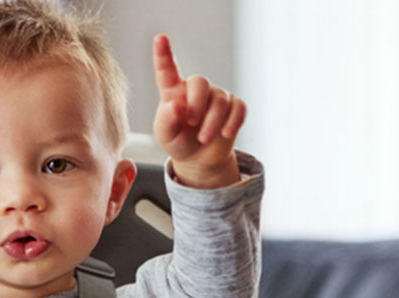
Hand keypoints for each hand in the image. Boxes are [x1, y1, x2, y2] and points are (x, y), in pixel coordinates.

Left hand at [152, 34, 245, 188]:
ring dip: (212, 123)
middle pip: (200, 82)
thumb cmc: (177, 142)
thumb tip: (174, 105)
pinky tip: (225, 134)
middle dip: (197, 105)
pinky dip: (233, 122)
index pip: (167, 70)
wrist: (199, 158)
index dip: (163, 54)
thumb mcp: (165, 136)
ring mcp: (216, 96)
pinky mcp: (234, 106)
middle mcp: (195, 89)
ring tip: (204, 139)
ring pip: (220, 100)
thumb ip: (166, 122)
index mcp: (173, 92)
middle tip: (192, 124)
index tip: (160, 38)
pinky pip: (239, 108)